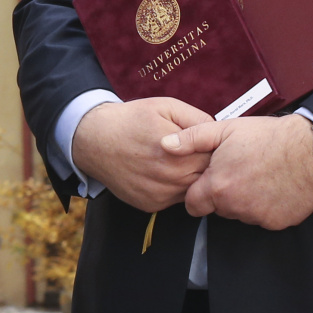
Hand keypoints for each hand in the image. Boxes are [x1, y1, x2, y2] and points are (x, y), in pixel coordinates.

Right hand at [70, 97, 216, 211]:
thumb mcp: (165, 107)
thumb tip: (218, 133)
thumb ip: (197, 119)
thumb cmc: (130, 120)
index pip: (215, 158)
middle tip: (192, 152)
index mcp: (177, 151)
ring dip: (191, 178)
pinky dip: (175, 188)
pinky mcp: (151, 205)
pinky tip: (163, 172)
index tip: (206, 143)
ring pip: (193, 191)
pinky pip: (175, 200)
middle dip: (205, 165)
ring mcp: (160, 194)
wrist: (94, 139)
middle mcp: (170, 177)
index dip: (213, 149)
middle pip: (207, 178)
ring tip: (177, 161)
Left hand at [168, 113, 312, 229]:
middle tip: (238, 171)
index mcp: (217, 187)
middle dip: (222, 194)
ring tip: (257, 175)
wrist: (312, 149)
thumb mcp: (225, 129)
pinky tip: (273, 186)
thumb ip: (191, 139)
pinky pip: (263, 218)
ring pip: (240, 214)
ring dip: (243, 200)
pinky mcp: (277, 223)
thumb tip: (163, 145)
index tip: (210, 179)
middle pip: (218, 209)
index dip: (199, 192)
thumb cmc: (267, 136)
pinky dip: (265, 207)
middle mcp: (235, 207)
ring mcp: (257, 217)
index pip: (193, 205)